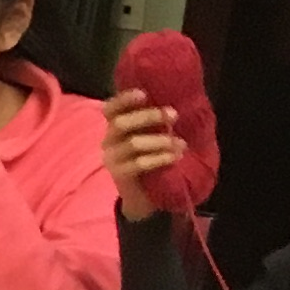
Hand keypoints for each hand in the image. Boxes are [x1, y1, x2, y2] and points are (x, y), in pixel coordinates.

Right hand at [102, 86, 187, 220]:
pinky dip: (160, 158)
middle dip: (148, 117)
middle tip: (174, 115)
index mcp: (116, 126)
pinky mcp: (120, 174)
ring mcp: (112, 158)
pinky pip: (139, 163)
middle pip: (120, 123)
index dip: (124, 100)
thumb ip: (156, 122)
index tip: (144, 94)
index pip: (111, 109)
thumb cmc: (152, 157)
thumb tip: (175, 104)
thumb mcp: (153, 136)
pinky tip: (175, 157)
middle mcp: (109, 140)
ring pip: (133, 143)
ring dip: (160, 141)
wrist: (145, 195)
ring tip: (181, 143)